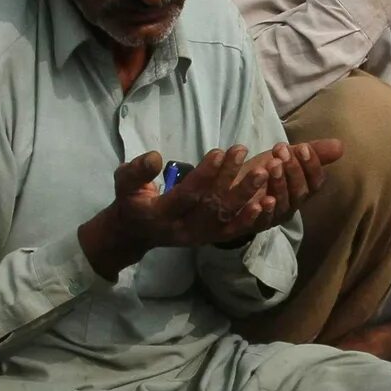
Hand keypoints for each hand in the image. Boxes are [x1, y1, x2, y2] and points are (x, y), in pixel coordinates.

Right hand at [78, 140, 345, 279]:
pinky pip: (232, 232)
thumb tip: (156, 156)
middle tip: (244, 152)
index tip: (220, 151)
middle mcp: (181, 229)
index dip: (205, 174)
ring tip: (263, 173)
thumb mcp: (124, 182)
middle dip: (230, 179)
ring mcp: (197, 237)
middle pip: (211, 206)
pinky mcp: (208, 239)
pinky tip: (266, 202)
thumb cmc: (131, 200)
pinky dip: (250, 219)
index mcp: (160, 214)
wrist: (135, 233)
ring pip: (225, 218)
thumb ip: (137, 170)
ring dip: (246, 196)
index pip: (187, 194)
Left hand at [230, 137, 343, 234]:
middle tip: (282, 152)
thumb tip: (340, 146)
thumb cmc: (261, 173)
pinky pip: (261, 221)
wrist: (227, 192)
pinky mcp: (251, 224)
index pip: (315, 183)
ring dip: (280, 184)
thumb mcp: (284, 158)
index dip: (312, 166)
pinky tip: (262, 200)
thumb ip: (310, 153)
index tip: (303, 148)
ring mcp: (272, 217)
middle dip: (294, 171)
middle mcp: (289, 206)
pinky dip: (264, 211)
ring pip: (282, 204)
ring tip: (272, 164)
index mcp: (300, 191)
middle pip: (299, 193)